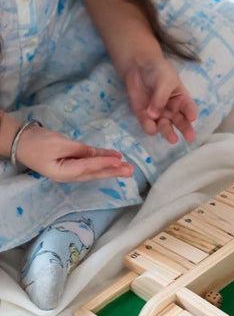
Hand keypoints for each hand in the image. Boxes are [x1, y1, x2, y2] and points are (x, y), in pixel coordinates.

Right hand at [15, 123, 133, 182]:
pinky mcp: (73, 164)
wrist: (21, 140)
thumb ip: (80, 150)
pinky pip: (91, 165)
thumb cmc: (37, 143)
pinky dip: (102, 162)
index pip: (88, 168)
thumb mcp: (59, 144)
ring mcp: (71, 171)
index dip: (104, 164)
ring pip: (95, 170)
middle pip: (95, 173)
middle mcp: (70, 175)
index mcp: (63, 173)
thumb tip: (98, 155)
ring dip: (111, 168)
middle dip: (113, 171)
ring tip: (128, 168)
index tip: (119, 161)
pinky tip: (114, 160)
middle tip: (130, 170)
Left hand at [125, 57, 197, 143]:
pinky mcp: (145, 117)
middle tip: (190, 138)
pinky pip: (149, 125)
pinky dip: (150, 128)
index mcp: (182, 100)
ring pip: (165, 127)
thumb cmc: (158, 72)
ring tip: (172, 138)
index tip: (192, 117)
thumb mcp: (164, 81)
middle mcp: (173, 110)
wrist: (138, 67)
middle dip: (186, 130)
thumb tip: (154, 115)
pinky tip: (150, 127)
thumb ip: (160, 98)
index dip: (191, 113)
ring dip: (168, 132)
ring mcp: (159, 115)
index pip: (189, 108)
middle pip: (181, 122)